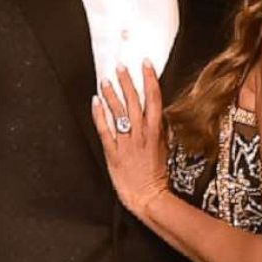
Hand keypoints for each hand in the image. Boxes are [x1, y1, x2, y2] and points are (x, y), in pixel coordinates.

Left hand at [90, 63, 170, 216]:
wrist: (149, 197)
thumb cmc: (157, 176)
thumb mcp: (166, 149)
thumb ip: (162, 131)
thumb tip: (161, 115)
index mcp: (156, 131)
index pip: (154, 98)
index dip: (149, 79)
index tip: (145, 64)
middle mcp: (141, 133)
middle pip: (134, 101)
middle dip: (127, 81)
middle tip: (121, 66)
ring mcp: (126, 142)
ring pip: (119, 112)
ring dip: (112, 94)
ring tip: (106, 80)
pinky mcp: (113, 152)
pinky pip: (105, 130)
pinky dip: (99, 115)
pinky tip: (95, 102)